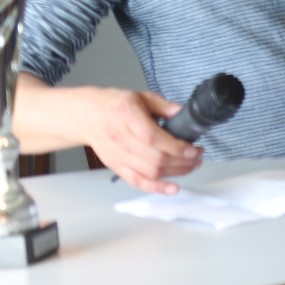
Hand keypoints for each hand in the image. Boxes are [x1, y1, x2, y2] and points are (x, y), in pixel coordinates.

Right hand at [84, 88, 203, 193]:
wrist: (85, 116)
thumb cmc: (113, 104)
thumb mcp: (140, 96)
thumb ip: (164, 105)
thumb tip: (184, 113)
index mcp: (127, 116)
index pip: (154, 138)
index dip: (177, 147)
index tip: (194, 149)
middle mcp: (121, 139)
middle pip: (155, 159)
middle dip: (183, 161)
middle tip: (198, 156)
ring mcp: (118, 156)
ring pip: (150, 172)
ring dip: (176, 173)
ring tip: (192, 166)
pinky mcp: (116, 166)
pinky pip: (137, 182)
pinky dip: (156, 188)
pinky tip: (173, 189)